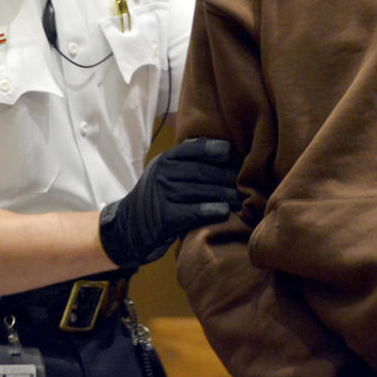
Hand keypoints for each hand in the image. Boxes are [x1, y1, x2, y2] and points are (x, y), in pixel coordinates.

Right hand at [99, 137, 240, 267]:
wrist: (129, 227)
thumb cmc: (158, 199)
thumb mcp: (166, 174)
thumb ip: (187, 162)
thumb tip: (226, 152)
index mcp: (165, 159)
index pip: (194, 148)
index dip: (216, 150)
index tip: (234, 154)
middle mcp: (161, 173)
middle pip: (201, 170)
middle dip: (227, 176)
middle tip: (247, 183)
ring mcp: (161, 194)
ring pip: (199, 190)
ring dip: (224, 194)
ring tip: (242, 199)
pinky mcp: (163, 217)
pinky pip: (191, 211)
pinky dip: (209, 210)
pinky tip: (224, 211)